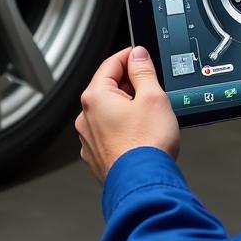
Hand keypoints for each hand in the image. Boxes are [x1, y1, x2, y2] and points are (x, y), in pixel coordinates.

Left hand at [75, 45, 179, 182]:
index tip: (143, 56)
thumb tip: (138, 55)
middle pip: (109, 88)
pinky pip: (110, 132)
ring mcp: (89, 139)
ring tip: (151, 117)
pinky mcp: (97, 156)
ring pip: (110, 112)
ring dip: (128, 108)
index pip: (111, 63)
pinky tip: (142, 135)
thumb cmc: (147, 145)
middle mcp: (86, 117)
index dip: (130, 56)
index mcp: (96, 97)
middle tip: (154, 89)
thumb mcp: (153, 97)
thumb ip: (143, 71)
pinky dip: (124, 128)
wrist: (143, 185)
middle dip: (132, 85)